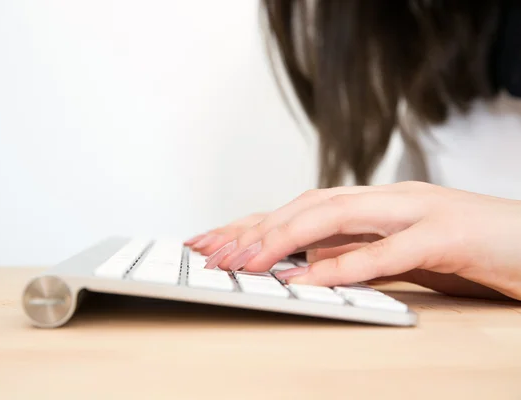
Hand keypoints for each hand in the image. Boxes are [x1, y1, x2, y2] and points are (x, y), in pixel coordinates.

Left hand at [195, 182, 520, 300]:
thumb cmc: (470, 249)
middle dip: (255, 228)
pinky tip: (308, 280)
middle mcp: (388, 201)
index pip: (301, 210)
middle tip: (211, 250)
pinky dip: (344, 265)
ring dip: (285, 237)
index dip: (254, 224)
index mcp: (376, 205)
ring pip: (337, 216)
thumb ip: (356, 254)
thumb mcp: (400, 255)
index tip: (213, 242)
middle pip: (307, 207)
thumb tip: (306, 267)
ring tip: (244, 260)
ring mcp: (417, 212)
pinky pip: (387, 253)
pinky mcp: (447, 236)